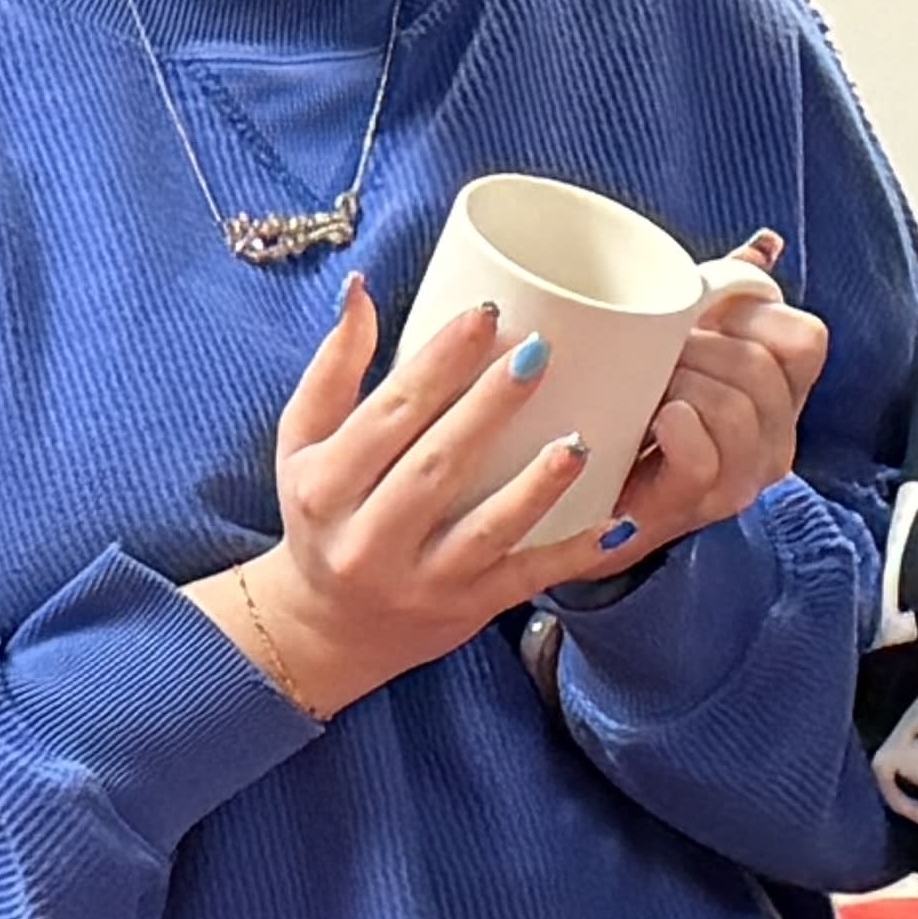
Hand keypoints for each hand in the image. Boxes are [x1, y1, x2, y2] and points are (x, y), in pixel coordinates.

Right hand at [196, 274, 600, 716]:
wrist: (323, 629)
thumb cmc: (321, 516)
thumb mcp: (302, 444)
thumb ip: (333, 369)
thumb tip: (359, 290)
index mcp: (325, 486)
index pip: (388, 416)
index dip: (437, 364)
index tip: (485, 314)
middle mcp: (367, 539)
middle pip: (436, 466)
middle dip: (488, 408)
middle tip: (538, 352)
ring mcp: (418, 580)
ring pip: (484, 529)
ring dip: (535, 486)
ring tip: (577, 440)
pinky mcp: (462, 611)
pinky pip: (523, 580)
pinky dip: (570, 555)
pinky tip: (614, 525)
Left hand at [592, 231, 822, 557]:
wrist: (574, 493)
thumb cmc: (629, 411)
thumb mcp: (681, 343)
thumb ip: (726, 295)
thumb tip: (766, 246)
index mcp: (780, 396)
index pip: (806, 339)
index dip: (752, 315)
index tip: (702, 319)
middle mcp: (773, 442)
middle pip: (760, 368)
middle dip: (698, 348)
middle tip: (655, 359)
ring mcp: (739, 481)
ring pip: (735, 408)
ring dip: (679, 385)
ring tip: (644, 394)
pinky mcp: (694, 508)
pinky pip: (703, 458)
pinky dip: (674, 430)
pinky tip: (647, 425)